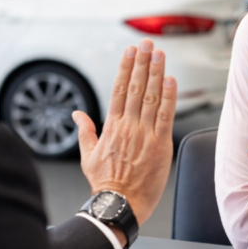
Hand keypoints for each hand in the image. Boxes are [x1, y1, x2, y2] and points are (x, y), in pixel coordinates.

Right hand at [72, 39, 176, 225]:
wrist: (119, 204)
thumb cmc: (105, 183)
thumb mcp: (87, 156)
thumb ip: (85, 131)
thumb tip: (77, 114)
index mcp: (111, 127)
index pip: (118, 90)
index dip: (125, 68)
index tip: (129, 52)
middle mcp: (128, 127)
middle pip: (135, 88)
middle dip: (142, 63)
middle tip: (147, 44)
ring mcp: (144, 135)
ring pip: (151, 98)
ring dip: (156, 74)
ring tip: (159, 54)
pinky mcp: (160, 145)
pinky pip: (165, 116)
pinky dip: (168, 97)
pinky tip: (170, 80)